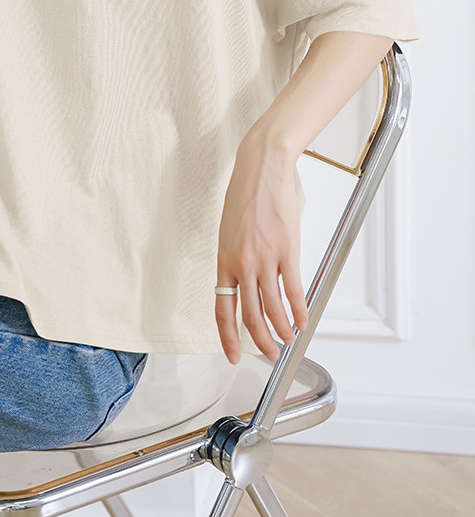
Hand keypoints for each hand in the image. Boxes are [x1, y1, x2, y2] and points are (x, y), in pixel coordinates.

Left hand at [215, 134, 307, 364]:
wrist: (261, 169)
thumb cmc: (245, 196)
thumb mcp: (230, 232)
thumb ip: (236, 259)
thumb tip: (248, 283)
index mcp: (224, 261)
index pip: (222, 309)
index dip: (228, 337)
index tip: (233, 355)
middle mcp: (242, 265)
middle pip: (250, 316)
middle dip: (260, 342)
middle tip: (269, 355)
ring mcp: (265, 259)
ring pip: (273, 309)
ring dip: (282, 331)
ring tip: (288, 342)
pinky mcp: (287, 251)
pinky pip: (294, 290)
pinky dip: (300, 311)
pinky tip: (303, 321)